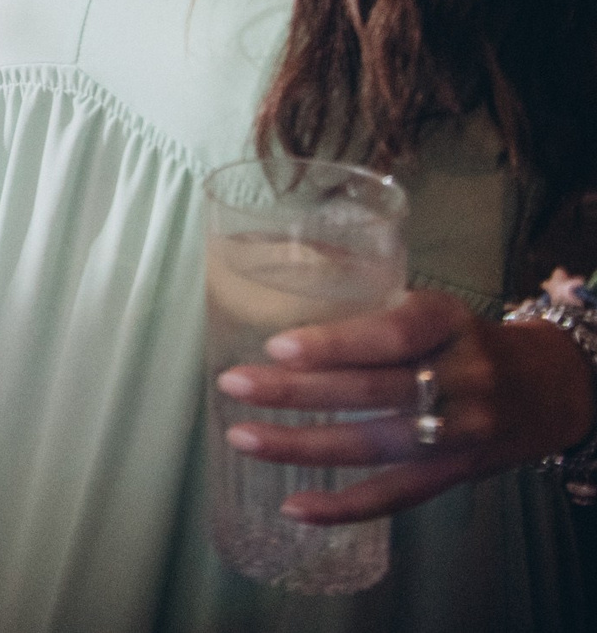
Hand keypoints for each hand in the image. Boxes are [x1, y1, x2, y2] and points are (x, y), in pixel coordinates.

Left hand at [218, 286, 595, 522]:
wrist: (550, 388)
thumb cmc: (464, 338)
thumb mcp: (432, 305)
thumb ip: (368, 304)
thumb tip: (277, 278)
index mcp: (448, 323)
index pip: (392, 335)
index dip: (335, 343)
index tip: (277, 345)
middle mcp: (461, 378)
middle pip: (373, 390)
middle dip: (298, 391)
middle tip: (234, 384)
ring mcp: (461, 432)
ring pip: (376, 444)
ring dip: (305, 446)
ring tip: (244, 438)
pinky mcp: (456, 474)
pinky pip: (397, 495)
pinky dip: (344, 506)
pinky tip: (294, 506)